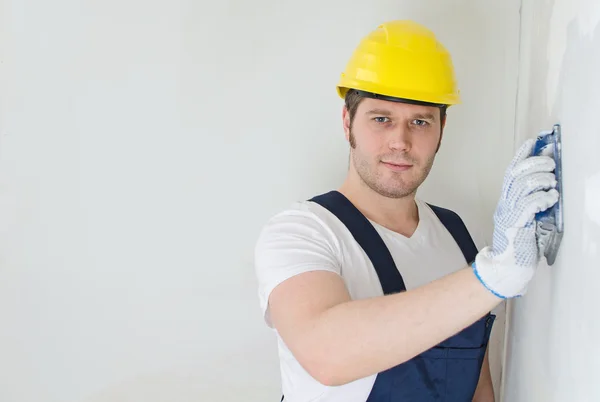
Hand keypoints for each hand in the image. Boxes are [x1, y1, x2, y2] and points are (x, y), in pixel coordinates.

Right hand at [473, 139, 559, 297]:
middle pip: (517, 173)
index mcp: (506, 201)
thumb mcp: (526, 218)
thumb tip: (549, 183)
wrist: (507, 268)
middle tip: (551, 162)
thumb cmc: (519, 245)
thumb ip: (532, 201)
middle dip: (536, 162)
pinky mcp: (517, 225)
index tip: (534, 142)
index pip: (511, 171)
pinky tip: (552, 198)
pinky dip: (543, 197)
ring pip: (523, 185)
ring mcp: (509, 214)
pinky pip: (530, 204)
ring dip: (542, 179)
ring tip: (554, 182)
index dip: (522, 155)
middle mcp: (505, 204)